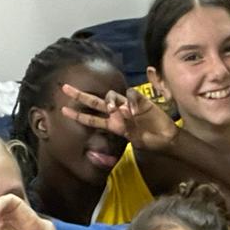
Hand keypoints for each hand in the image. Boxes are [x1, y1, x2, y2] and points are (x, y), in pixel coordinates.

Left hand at [61, 84, 179, 153]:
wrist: (167, 139)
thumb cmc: (150, 141)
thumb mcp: (134, 141)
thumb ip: (126, 128)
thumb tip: (121, 111)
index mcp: (113, 125)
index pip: (91, 119)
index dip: (78, 115)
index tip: (63, 110)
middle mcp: (117, 113)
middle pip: (94, 102)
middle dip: (79, 95)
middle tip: (64, 88)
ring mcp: (127, 106)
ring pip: (110, 96)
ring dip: (110, 101)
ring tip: (119, 111)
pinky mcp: (140, 101)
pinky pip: (130, 94)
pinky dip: (130, 100)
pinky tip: (134, 110)